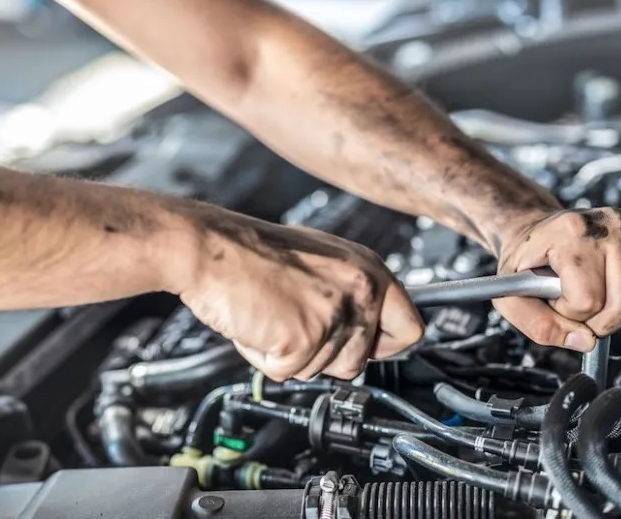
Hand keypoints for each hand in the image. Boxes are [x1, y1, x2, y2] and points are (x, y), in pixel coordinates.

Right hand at [173, 206, 424, 380]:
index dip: (383, 346)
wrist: (210, 247)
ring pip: (319, 371)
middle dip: (323, 355)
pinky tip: (256, 324)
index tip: (366, 349)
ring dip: (290, 355)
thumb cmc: (252, 251)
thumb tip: (363, 330)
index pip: (410, 329)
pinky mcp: (303, 340)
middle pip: (360, 363)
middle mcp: (360, 292)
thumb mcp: (321, 260)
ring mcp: (333, 317)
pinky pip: (285, 373)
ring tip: (270, 315)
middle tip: (293, 324)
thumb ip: (349, 293)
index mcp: (368, 269)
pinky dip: (263, 357)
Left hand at [495, 207, 620, 350]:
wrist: (539, 231)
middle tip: (578, 305)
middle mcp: (609, 223)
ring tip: (595, 292)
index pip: (587, 299)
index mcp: (570, 231)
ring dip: (618, 310)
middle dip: (598, 321)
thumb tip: (586, 342)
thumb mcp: (513, 296)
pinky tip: (615, 285)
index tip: (557, 300)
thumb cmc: (527, 262)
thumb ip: (540, 326)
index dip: (569, 313)